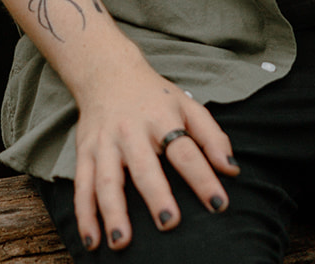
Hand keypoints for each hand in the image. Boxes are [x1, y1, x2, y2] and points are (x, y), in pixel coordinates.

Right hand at [72, 41, 237, 250]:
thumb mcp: (187, 105)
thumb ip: (212, 136)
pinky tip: (92, 240)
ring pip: (107, 180)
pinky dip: (84, 214)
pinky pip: (82, 186)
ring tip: (121, 242)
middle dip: (156, 195)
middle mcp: (131, 131)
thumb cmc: (154, 97)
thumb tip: (232, 170)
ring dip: (113, 212)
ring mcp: (105, 143)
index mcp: (161, 118)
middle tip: (169, 223)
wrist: (107, 72)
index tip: (219, 204)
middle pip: (144, 166)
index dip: (203, 177)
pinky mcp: (84, 152)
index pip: (185, 150)